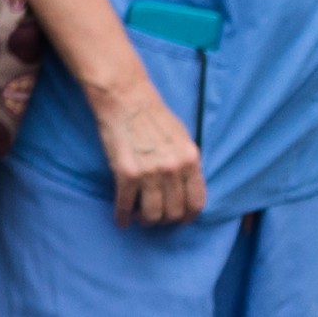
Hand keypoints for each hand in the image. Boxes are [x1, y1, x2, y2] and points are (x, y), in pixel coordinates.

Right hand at [88, 74, 206, 224]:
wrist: (124, 97)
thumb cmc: (153, 114)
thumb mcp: (182, 138)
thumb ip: (187, 164)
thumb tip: (187, 187)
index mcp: (191, 160)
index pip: (197, 203)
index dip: (188, 216)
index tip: (180, 219)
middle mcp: (173, 170)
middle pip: (174, 212)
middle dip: (165, 220)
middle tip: (156, 218)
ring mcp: (150, 173)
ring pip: (152, 214)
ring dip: (146, 221)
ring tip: (140, 217)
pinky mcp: (126, 173)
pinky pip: (126, 204)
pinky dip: (123, 215)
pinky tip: (121, 219)